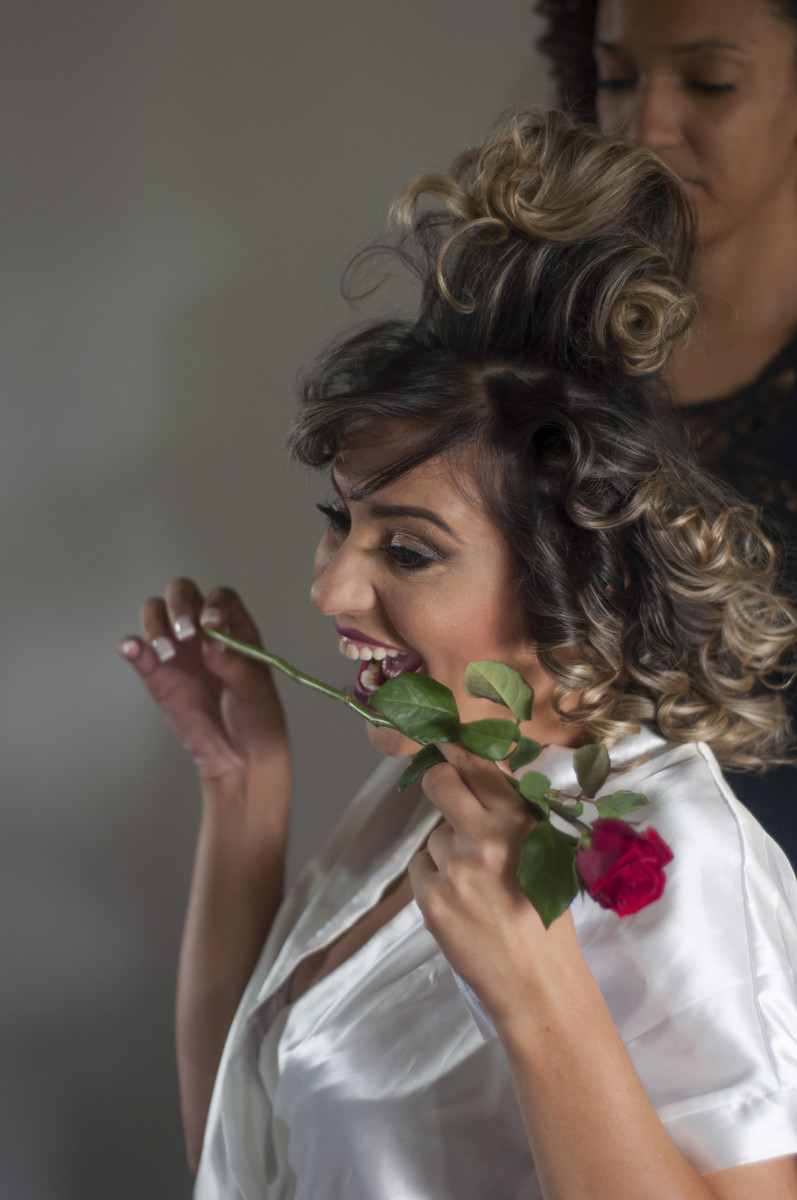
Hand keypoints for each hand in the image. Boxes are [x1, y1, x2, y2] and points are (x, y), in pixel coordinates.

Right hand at [118, 579, 288, 783]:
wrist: (239, 756)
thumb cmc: (257, 718)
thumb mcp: (255, 691)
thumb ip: (234, 665)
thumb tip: (210, 644)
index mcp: (235, 629)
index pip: (222, 598)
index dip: (214, 603)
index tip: (209, 623)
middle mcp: (204, 632)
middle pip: (183, 594)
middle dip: (179, 604)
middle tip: (184, 631)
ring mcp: (178, 650)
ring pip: (156, 614)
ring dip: (155, 623)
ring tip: (167, 651)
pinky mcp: (156, 672)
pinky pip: (138, 650)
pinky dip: (130, 644)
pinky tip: (133, 649)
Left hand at [409, 743, 578, 1021]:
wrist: (537, 984)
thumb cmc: (546, 918)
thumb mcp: (546, 855)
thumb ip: (513, 817)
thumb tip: (478, 776)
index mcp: (521, 822)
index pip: (479, 764)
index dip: (456, 748)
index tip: (444, 739)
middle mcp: (485, 837)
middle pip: (439, 781)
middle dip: (438, 782)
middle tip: (445, 794)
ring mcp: (455, 868)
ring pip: (432, 835)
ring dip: (446, 851)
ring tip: (476, 886)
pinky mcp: (431, 898)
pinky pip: (420, 868)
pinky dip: (434, 881)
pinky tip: (461, 903)